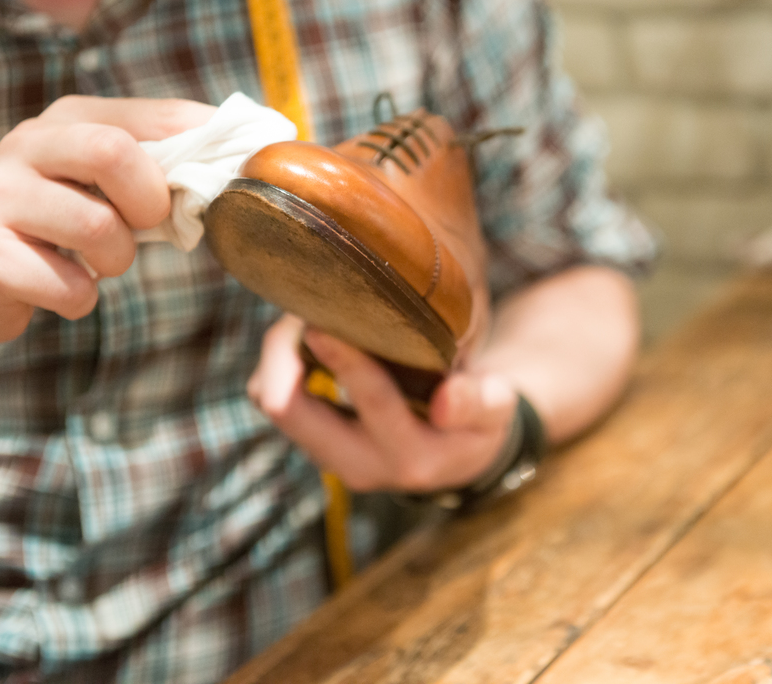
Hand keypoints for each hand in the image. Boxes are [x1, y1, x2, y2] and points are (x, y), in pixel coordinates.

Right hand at [0, 95, 215, 355]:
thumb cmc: (56, 229)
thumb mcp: (101, 183)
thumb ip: (159, 164)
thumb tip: (247, 155)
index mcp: (70, 118)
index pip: (159, 117)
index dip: (206, 150)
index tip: (233, 177)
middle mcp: (28, 144)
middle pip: (117, 153)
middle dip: (149, 203)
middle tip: (143, 226)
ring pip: (99, 228)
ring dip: (117, 261)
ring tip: (96, 262)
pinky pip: (71, 286)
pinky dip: (81, 299)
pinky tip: (59, 287)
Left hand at [248, 314, 518, 492]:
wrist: (459, 457)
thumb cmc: (479, 421)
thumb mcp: (497, 410)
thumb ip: (478, 403)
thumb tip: (445, 400)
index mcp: (412, 456)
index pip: (370, 400)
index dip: (345, 356)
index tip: (328, 317)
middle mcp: (362, 465)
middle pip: (289, 409)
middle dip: (283, 354)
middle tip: (301, 305)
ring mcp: (333, 459)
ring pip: (275, 404)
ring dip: (279, 359)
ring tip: (303, 316)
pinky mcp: (315, 447)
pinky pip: (277, 402)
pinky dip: (281, 368)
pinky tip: (306, 341)